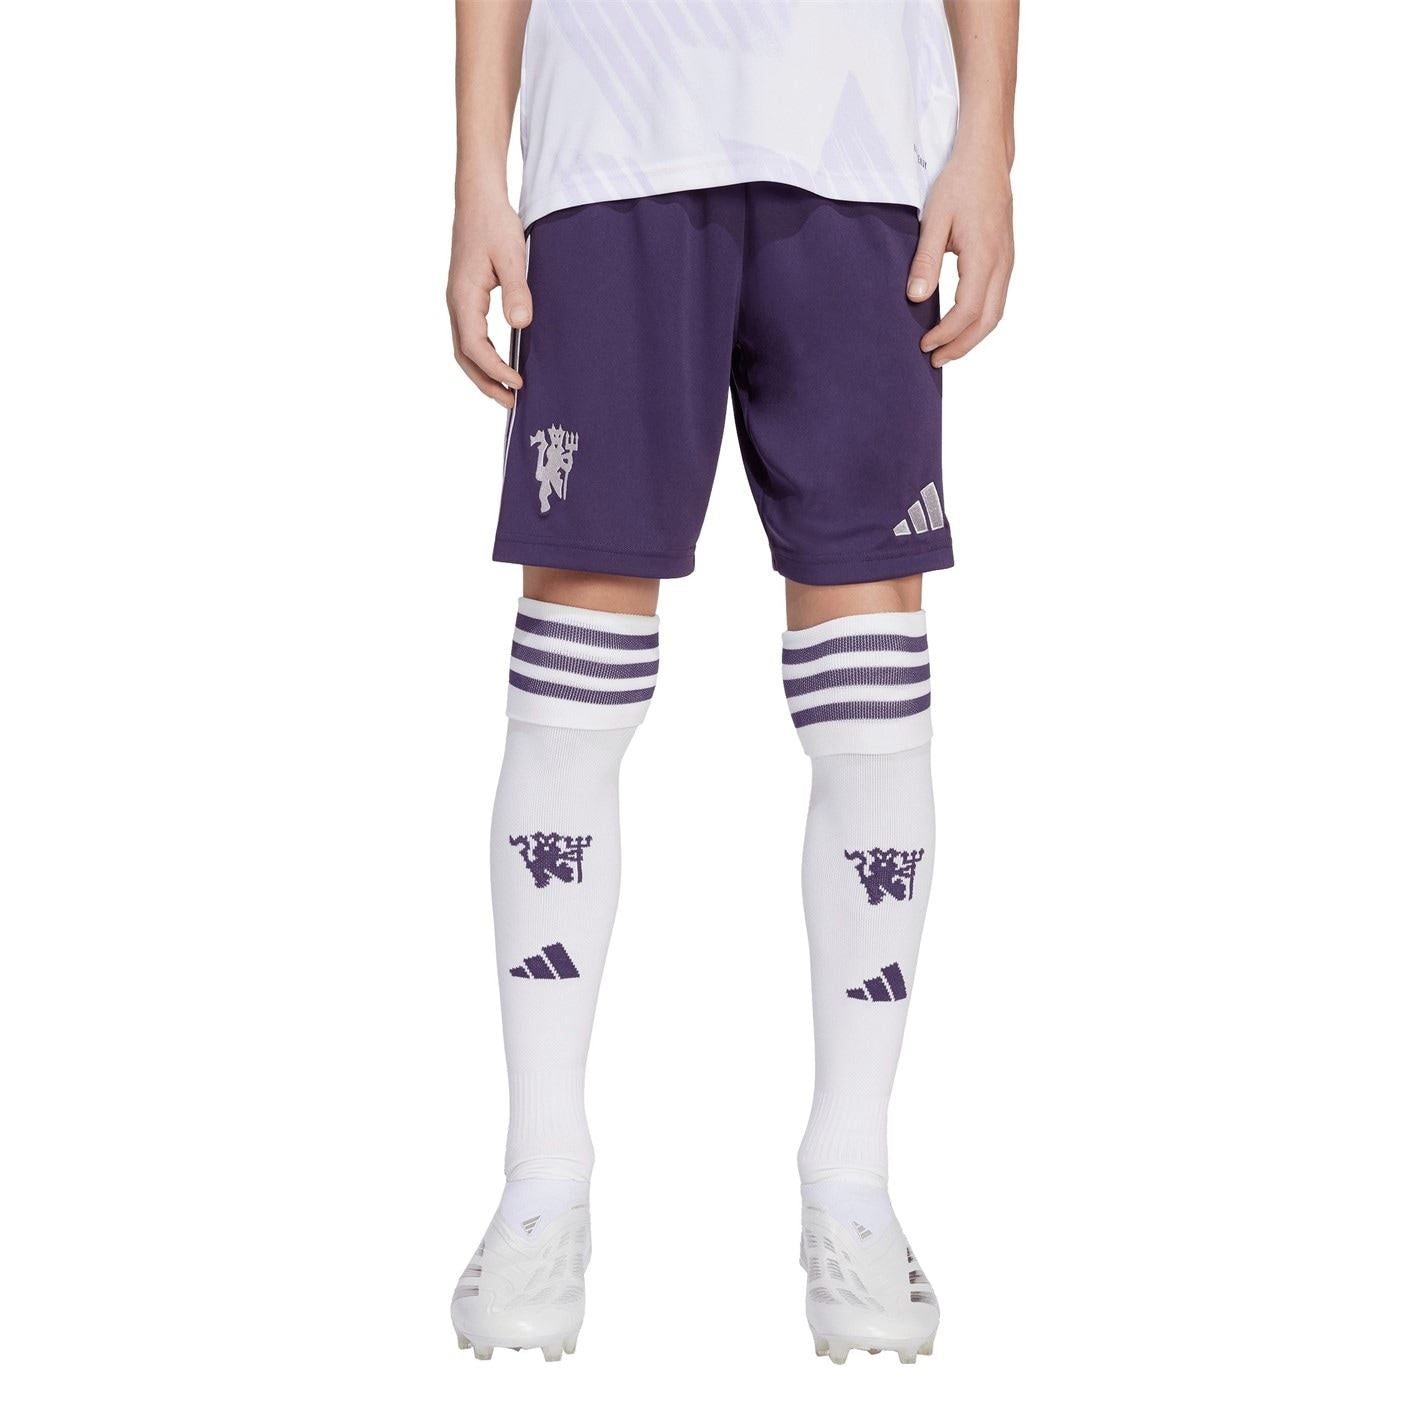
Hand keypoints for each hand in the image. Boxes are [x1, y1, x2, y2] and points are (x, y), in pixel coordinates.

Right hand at [447, 190, 531, 407]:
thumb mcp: (512, 255)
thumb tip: (521, 324)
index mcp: (463, 297)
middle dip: (486, 383)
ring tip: (508, 392)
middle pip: (465, 356)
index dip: (496, 370)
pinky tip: (502, 362)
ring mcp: (458, 301)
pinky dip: (483, 356)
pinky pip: (469, 336)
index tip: (518, 384)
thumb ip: (517, 290)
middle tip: (512, 403)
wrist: (478, 198)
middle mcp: (455, 303)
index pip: (475, 346)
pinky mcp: (465, 298)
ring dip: (484, 373)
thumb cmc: (495, 223)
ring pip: (464, 349)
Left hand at [907, 143, 1013, 363]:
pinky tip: (961, 325)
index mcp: (984, 256)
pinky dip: (980, 320)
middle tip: (935, 360)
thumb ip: (925, 260)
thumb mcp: (935, 219)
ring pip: (996, 313)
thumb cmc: (959, 183)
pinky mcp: (1005, 259)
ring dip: (972, 337)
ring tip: (946, 349)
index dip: (946, 333)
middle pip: (987, 321)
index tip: (924, 344)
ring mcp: (1007, 262)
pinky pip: (997, 300)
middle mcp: (1002, 263)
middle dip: (961, 346)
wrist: (986, 158)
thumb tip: (915, 298)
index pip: (967, 310)